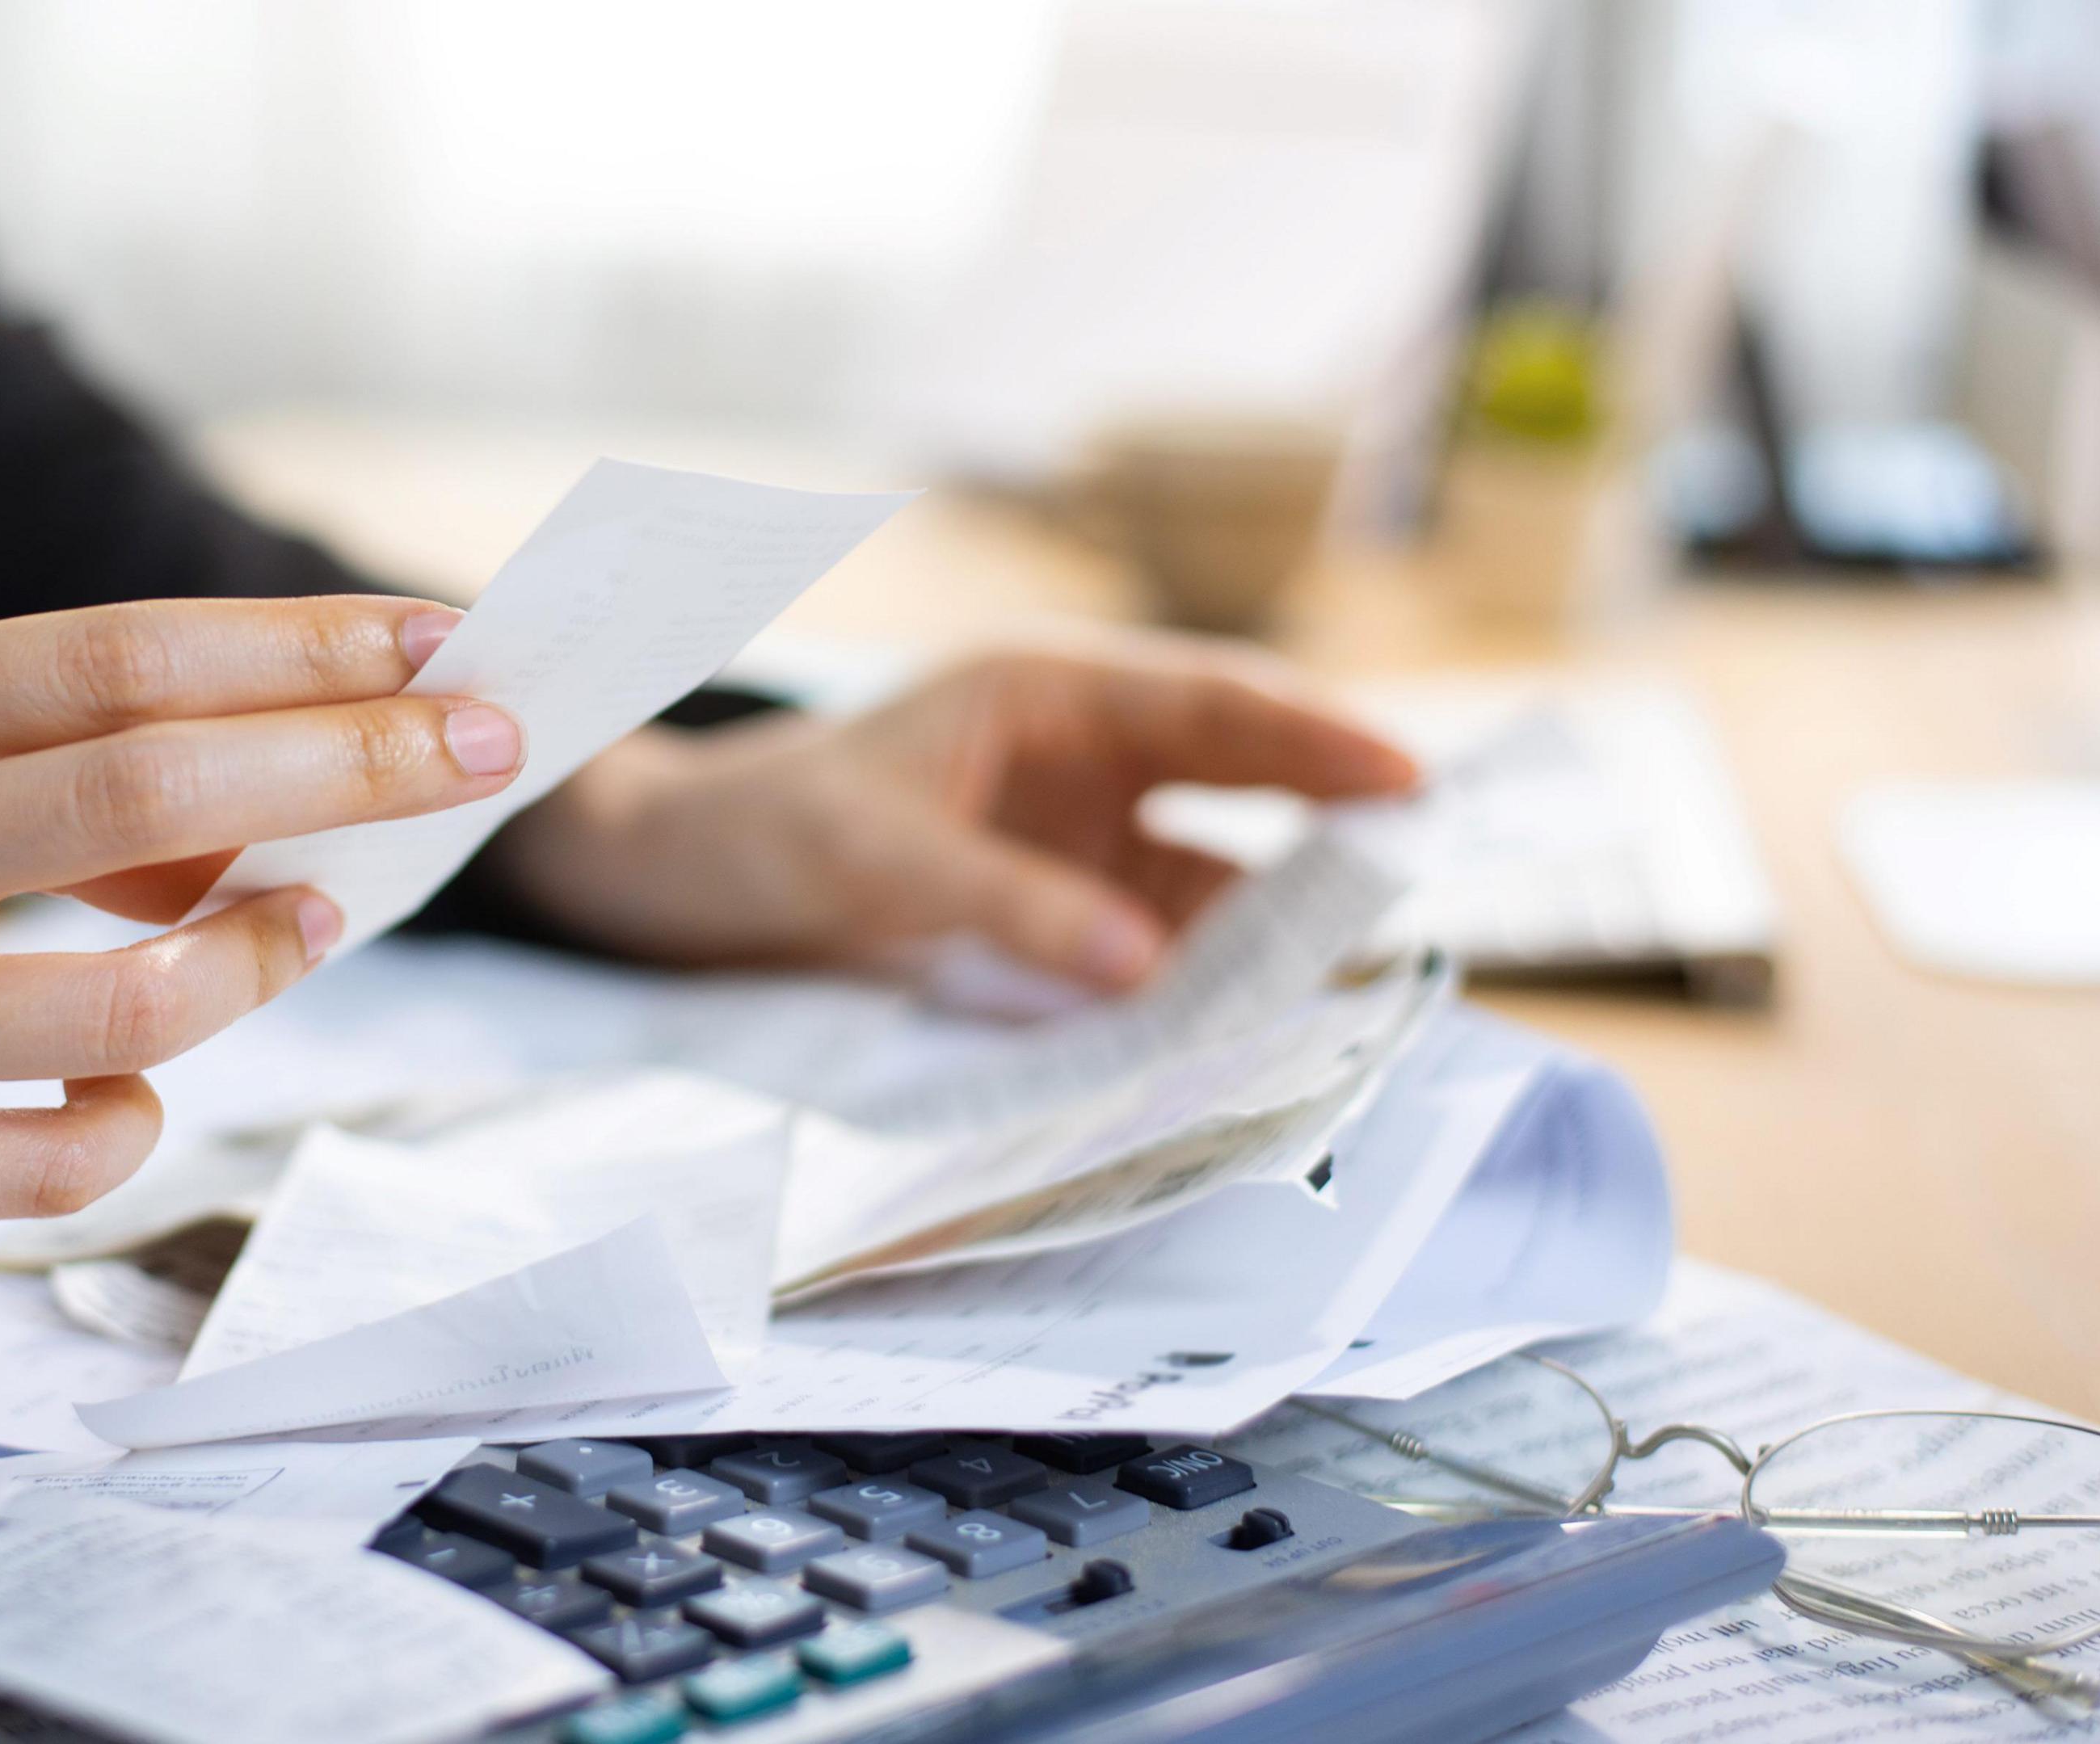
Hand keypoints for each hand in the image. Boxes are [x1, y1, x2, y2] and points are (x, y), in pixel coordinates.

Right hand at [0, 596, 521, 1235]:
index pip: (107, 657)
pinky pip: (37, 1162)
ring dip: (260, 958)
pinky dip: (133, 1122)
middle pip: (145, 790)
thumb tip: (256, 812)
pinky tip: (141, 1089)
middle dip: (350, 763)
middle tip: (488, 746)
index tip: (435, 638)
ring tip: (319, 920)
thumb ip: (9, 761)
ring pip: (119, 1005)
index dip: (292, 648)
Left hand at [489, 638, 1415, 991]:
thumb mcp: (874, 857)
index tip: (1410, 781)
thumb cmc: (755, 829)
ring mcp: (1073, 832)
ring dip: (1272, 921)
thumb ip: (1010, 907)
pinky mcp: (1054, 907)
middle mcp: (1078, 753)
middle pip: (1238, 778)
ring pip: (1208, 870)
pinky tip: (1249, 1022)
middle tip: (1429, 879)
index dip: (1316, 739)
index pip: (1209, 703)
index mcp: (1043, 689)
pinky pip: (1154, 938)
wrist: (670, 880)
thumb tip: (1145, 969)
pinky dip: (1202, 976)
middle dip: (1333, 822)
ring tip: (1355, 978)